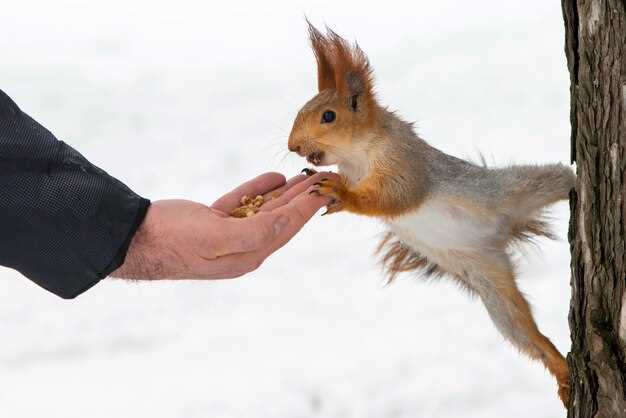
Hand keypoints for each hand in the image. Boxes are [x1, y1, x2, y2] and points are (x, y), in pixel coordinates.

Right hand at [112, 171, 335, 279]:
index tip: (329, 190)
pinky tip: (274, 179)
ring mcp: (228, 234)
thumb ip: (255, 232)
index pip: (287, 227)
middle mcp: (243, 247)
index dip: (309, 208)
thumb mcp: (217, 238)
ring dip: (286, 193)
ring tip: (306, 178)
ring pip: (265, 210)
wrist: (133, 238)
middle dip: (304, 198)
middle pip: (282, 219)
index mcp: (248, 254)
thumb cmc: (174, 241)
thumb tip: (286, 222)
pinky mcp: (213, 222)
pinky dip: (259, 190)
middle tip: (326, 179)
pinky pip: (243, 204)